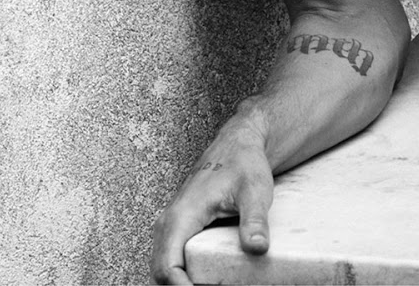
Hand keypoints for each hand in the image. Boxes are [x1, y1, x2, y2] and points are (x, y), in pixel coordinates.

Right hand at [150, 130, 273, 284]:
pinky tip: (205, 277)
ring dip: (181, 281)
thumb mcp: (255, 191)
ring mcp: (170, 227)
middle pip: (161, 273)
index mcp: (181, 218)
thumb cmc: (244, 164)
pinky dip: (183, 273)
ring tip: (212, 282)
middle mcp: (168, 224)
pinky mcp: (178, 229)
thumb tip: (257, 248)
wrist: (237, 146)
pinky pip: (172, 258)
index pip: (168, 267)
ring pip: (164, 267)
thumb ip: (254, 221)